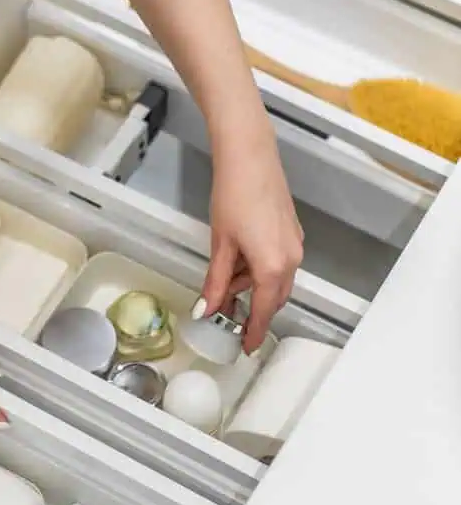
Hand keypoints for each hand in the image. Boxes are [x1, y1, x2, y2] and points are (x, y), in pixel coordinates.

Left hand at [201, 132, 303, 352]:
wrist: (249, 157)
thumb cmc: (234, 195)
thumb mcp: (220, 244)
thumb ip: (216, 281)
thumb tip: (208, 307)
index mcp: (273, 266)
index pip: (263, 311)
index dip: (254, 332)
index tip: (247, 347)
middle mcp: (291, 258)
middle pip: (273, 298)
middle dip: (253, 309)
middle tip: (229, 315)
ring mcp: (295, 244)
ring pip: (277, 280)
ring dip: (254, 287)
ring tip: (226, 280)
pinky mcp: (292, 231)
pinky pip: (279, 262)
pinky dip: (261, 269)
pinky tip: (240, 260)